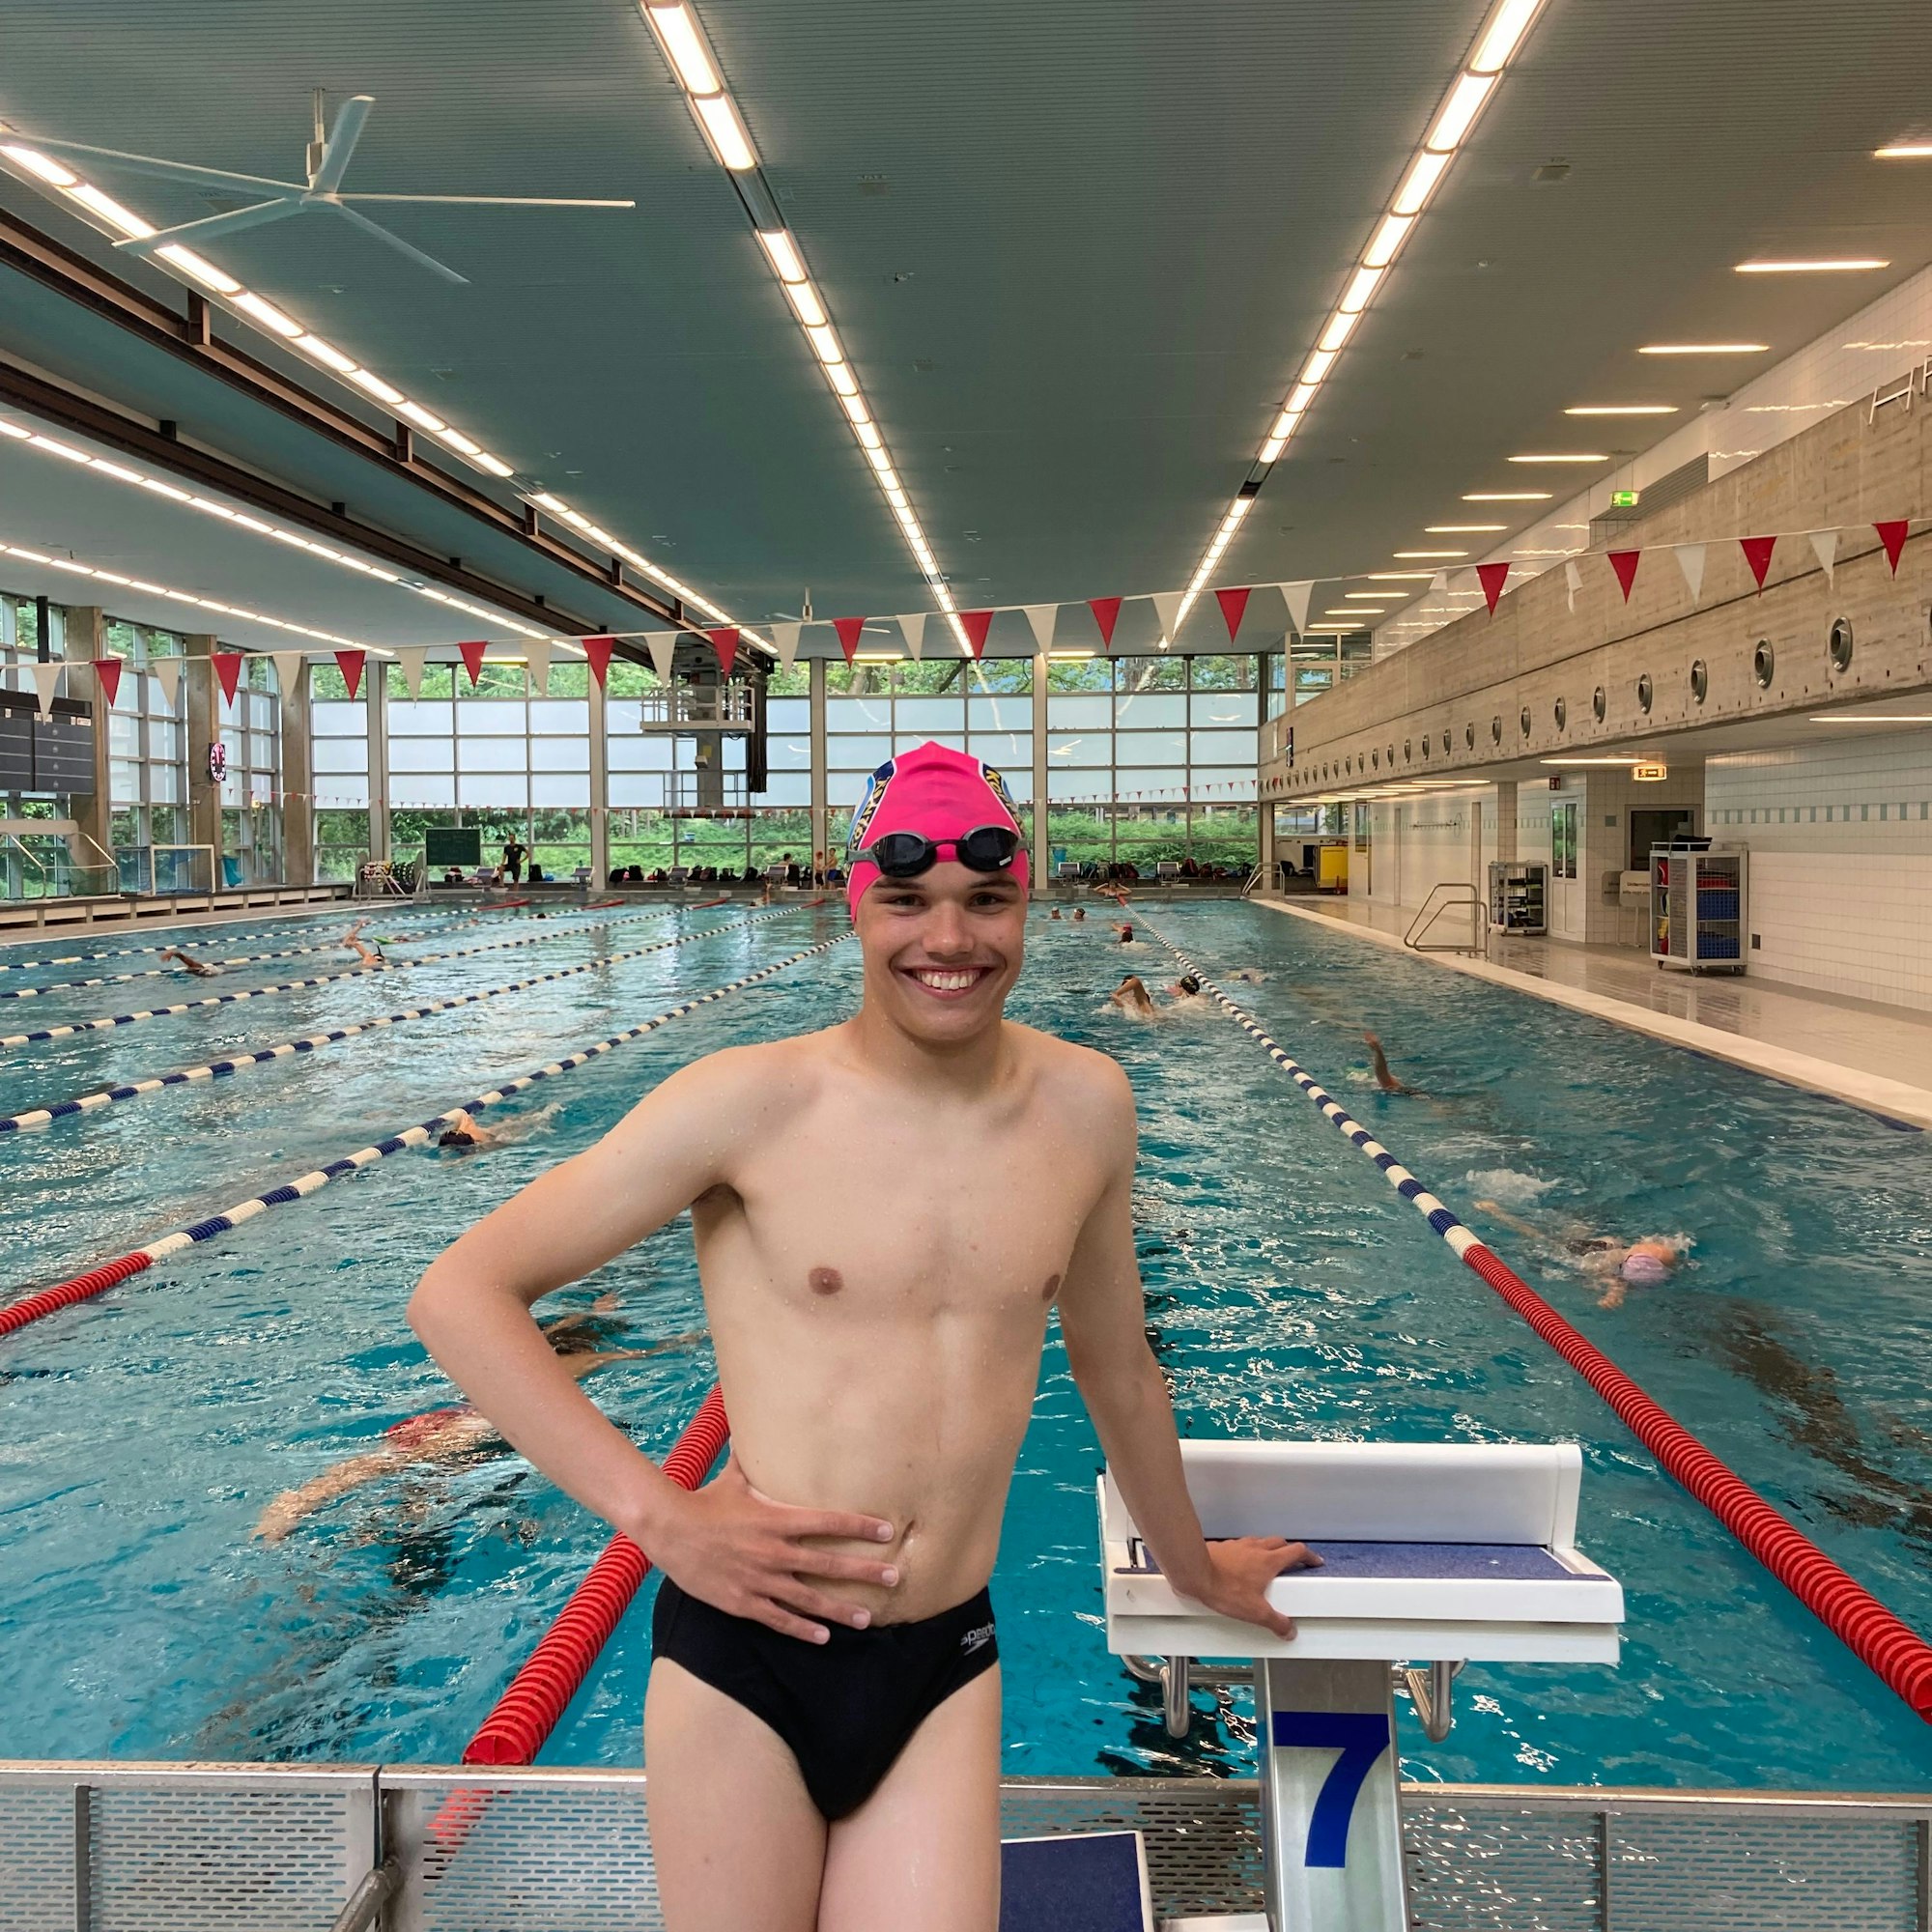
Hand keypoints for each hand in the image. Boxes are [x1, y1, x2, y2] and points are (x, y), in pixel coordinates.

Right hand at [637, 1457, 899, 1642]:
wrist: (669, 1531)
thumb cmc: (704, 1502)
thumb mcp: (734, 1479)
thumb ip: (754, 1462)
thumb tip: (757, 1431)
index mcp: (778, 1520)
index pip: (829, 1523)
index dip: (860, 1527)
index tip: (887, 1532)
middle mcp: (775, 1551)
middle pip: (829, 1565)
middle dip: (865, 1573)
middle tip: (894, 1579)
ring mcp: (760, 1580)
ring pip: (810, 1599)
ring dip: (841, 1610)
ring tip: (868, 1619)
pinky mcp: (744, 1602)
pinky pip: (779, 1620)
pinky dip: (803, 1630)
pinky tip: (824, 1637)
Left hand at [1175, 1536, 1321, 1638]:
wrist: (1194, 1571)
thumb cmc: (1223, 1588)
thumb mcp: (1255, 1611)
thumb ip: (1275, 1621)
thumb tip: (1288, 1629)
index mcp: (1269, 1561)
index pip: (1296, 1552)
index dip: (1308, 1557)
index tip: (1314, 1561)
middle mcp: (1256, 1548)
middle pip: (1280, 1542)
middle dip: (1289, 1551)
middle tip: (1293, 1562)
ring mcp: (1239, 1545)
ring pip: (1260, 1542)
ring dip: (1268, 1549)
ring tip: (1267, 1564)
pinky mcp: (1224, 1547)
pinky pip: (1241, 1546)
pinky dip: (1247, 1552)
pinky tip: (1241, 1565)